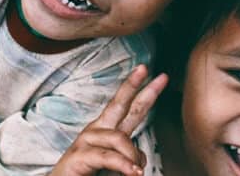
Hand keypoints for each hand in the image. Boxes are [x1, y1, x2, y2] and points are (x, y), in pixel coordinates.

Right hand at [50, 65, 167, 175]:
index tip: (162, 76)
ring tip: (137, 173)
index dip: (144, 91)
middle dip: (135, 86)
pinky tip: (133, 172)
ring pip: (119, 138)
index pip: (128, 107)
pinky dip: (123, 165)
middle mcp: (96, 131)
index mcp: (107, 130)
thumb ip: (130, 158)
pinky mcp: (78, 157)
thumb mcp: (116, 166)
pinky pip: (107, 156)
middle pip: (119, 104)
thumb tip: (141, 160)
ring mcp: (85, 141)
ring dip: (132, 156)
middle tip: (154, 73)